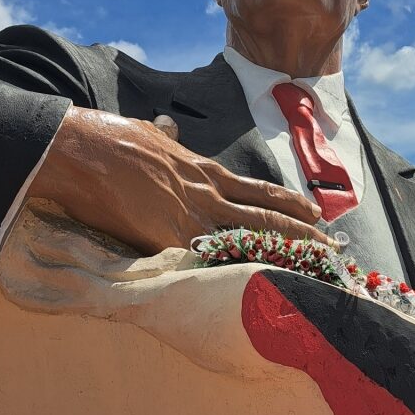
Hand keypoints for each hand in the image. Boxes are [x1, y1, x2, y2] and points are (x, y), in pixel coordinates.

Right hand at [29, 105, 328, 254]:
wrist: (83, 150)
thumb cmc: (111, 139)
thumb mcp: (150, 134)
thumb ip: (165, 136)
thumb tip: (168, 126)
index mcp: (203, 171)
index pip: (259, 192)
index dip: (290, 204)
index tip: (315, 213)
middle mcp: (206, 194)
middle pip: (266, 218)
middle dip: (302, 234)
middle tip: (331, 248)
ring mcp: (189, 217)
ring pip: (248, 240)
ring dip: (282, 256)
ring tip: (310, 269)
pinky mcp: (167, 239)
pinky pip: (208, 261)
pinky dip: (233, 275)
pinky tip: (258, 288)